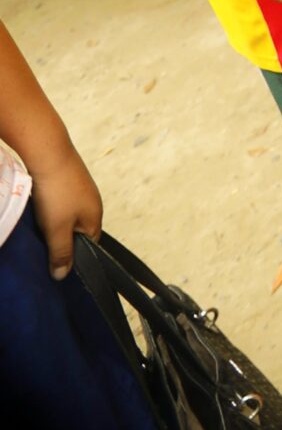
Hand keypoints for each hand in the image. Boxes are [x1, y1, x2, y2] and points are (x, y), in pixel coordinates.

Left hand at [30, 140, 101, 278]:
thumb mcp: (57, 230)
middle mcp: (92, 203)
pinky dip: (51, 210)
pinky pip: (62, 204)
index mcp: (96, 217)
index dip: (72, 258)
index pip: (89, 248)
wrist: (48, 153)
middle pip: (78, 232)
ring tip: (39, 228)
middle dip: (63, 241)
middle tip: (43, 247)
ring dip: (55, 225)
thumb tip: (62, 276)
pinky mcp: (69, 180)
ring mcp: (81, 190)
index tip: (53, 264)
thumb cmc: (56, 194)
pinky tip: (39, 209)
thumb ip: (61, 253)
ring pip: (68, 217)